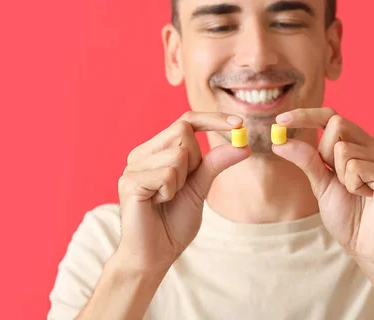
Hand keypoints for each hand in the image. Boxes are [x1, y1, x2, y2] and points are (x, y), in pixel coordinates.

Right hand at [116, 112, 250, 272]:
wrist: (155, 254)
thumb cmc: (173, 223)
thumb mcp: (200, 188)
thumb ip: (215, 164)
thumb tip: (244, 145)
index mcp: (157, 151)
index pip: (186, 121)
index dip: (213, 119)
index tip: (240, 123)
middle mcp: (142, 153)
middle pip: (183, 131)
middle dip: (195, 160)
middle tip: (182, 187)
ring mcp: (133, 165)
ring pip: (177, 153)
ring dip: (182, 181)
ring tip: (166, 199)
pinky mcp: (129, 181)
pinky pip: (167, 173)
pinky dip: (170, 192)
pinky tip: (157, 204)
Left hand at [272, 108, 373, 271]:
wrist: (368, 247)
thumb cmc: (348, 217)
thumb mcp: (320, 185)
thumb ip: (306, 160)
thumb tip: (279, 141)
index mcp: (358, 146)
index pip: (331, 117)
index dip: (306, 115)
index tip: (280, 120)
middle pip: (337, 124)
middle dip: (325, 154)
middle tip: (337, 180)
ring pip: (343, 149)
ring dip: (340, 177)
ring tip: (356, 194)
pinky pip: (355, 167)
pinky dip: (353, 186)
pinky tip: (366, 198)